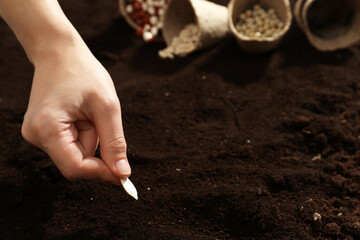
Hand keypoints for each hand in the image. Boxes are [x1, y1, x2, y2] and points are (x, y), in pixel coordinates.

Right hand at [21, 40, 130, 184]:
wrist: (60, 52)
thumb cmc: (84, 73)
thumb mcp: (107, 107)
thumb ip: (115, 143)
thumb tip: (122, 174)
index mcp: (47, 128)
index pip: (76, 168)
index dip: (102, 173)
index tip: (123, 174)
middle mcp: (35, 135)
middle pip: (75, 163)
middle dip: (96, 147)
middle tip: (100, 119)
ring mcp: (36, 133)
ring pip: (75, 153)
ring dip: (90, 138)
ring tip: (88, 112)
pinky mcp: (42, 131)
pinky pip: (70, 144)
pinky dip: (83, 134)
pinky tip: (81, 114)